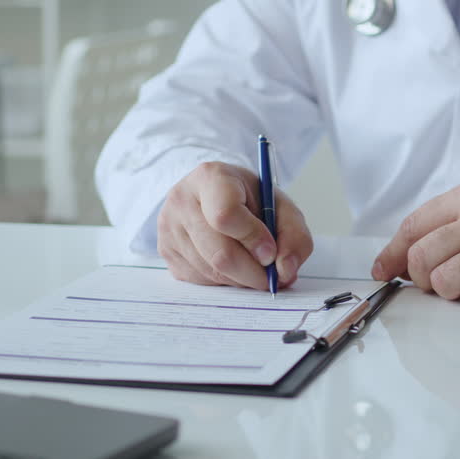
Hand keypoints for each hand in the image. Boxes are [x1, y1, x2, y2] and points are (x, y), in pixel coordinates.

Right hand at [157, 161, 312, 289]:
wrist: (214, 194)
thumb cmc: (249, 199)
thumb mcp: (279, 204)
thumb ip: (293, 234)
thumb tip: (286, 270)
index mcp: (210, 177)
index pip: (226, 215)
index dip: (253, 239)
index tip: (271, 252)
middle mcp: (181, 199)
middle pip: (220, 253)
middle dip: (253, 272)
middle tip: (272, 277)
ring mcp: (168, 227)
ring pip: (212, 272)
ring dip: (241, 279)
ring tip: (254, 266)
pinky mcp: (165, 251)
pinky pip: (201, 281)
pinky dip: (225, 281)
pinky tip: (232, 264)